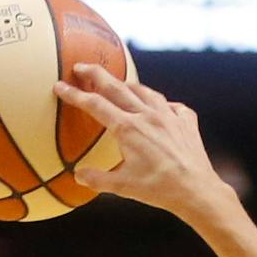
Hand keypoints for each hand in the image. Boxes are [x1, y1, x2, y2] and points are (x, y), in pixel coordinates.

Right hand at [56, 63, 232, 223]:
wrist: (196, 190)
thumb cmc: (158, 190)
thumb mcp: (123, 187)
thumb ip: (97, 179)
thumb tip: (78, 175)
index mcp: (128, 129)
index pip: (95, 105)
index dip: (75, 95)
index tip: (60, 86)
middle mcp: (147, 115)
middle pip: (117, 87)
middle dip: (96, 75)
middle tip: (81, 67)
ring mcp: (169, 115)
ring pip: (144, 91)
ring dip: (128, 85)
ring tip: (120, 84)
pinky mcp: (186, 121)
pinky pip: (171, 105)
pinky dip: (161, 104)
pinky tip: (160, 109)